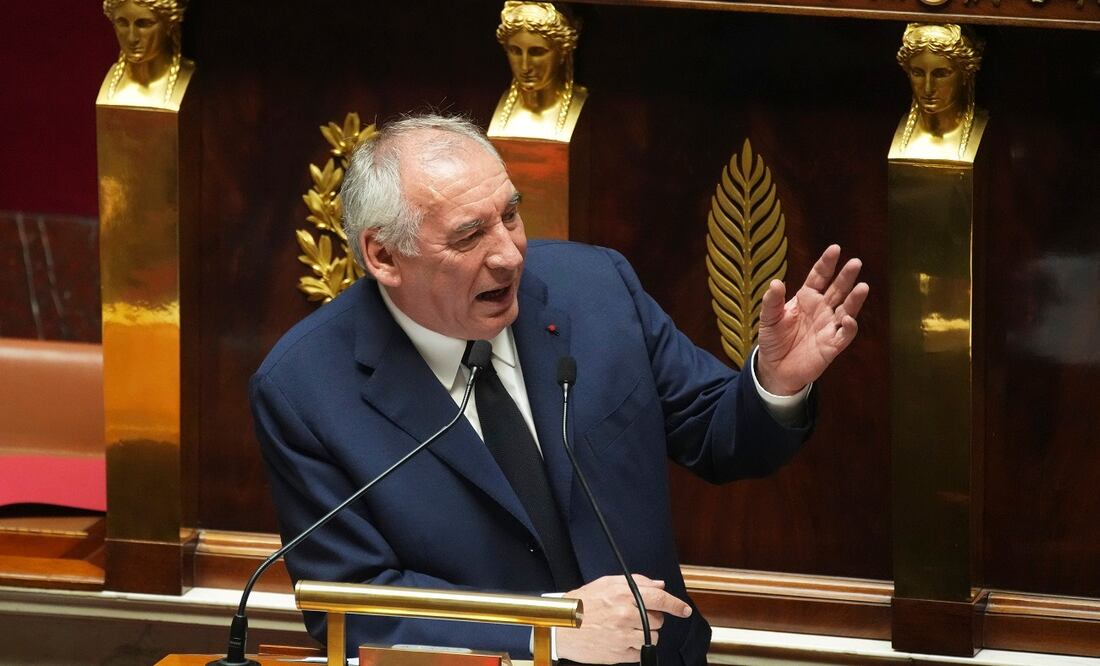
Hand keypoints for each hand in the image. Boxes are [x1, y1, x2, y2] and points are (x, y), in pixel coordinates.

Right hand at [556, 574, 691, 663]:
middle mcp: (624, 615)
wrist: (561, 627)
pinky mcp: (620, 653)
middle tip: (635, 615)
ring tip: (625, 628)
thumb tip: (659, 585)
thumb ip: (636, 582)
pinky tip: (620, 638)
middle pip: (658, 620)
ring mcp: (623, 636)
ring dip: (645, 633)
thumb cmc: (581, 604)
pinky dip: (635, 646)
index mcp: (622, 595)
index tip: (684, 610)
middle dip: (652, 618)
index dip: (676, 605)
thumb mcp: (606, 584)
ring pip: (652, 637)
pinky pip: (640, 650)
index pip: (659, 599)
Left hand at [756, 245, 868, 395]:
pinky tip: (849, 319)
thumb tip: (775, 283)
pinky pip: (844, 335)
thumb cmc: (774, 339)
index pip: (819, 276)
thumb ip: (772, 302)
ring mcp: (829, 326)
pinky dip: (849, 327)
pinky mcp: (832, 345)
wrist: (775, 368)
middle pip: (837, 289)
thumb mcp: (768, 318)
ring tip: (863, 286)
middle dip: (846, 276)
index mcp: (807, 298)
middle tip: (855, 262)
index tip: (835, 249)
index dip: (827, 263)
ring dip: (855, 299)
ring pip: (847, 309)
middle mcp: (822, 309)